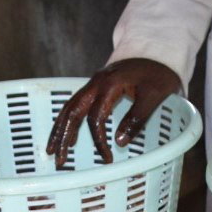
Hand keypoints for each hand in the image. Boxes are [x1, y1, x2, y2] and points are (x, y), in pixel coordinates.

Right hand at [46, 58, 181, 168]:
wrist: (158, 52)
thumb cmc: (159, 74)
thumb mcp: (154, 96)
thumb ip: (137, 118)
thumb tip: (119, 142)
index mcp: (109, 84)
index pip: (95, 117)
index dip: (99, 140)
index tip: (107, 158)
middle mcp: (95, 82)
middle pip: (72, 111)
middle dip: (63, 136)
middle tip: (58, 160)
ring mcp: (93, 83)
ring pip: (68, 107)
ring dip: (59, 129)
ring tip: (52, 151)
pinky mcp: (95, 86)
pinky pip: (74, 103)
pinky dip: (67, 120)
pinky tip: (67, 135)